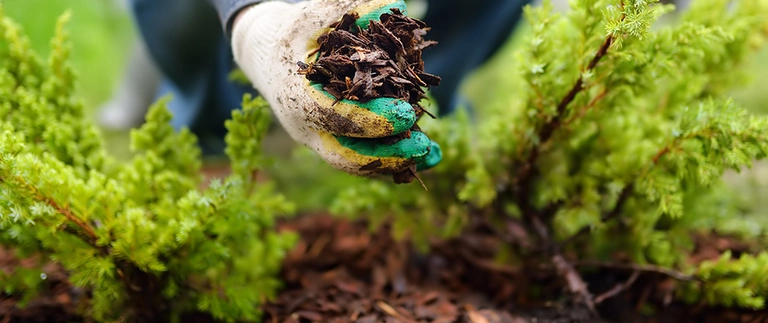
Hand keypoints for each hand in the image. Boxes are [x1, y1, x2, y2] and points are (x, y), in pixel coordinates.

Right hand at [231, 0, 440, 178]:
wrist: (267, 54)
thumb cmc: (295, 31)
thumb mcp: (316, 14)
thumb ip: (353, 9)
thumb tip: (393, 8)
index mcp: (298, 97)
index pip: (335, 117)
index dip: (372, 120)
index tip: (406, 114)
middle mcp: (306, 127)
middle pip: (346, 155)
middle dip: (387, 155)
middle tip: (424, 146)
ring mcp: (318, 139)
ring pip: (357, 163)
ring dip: (396, 162)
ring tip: (433, 155)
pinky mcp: (332, 143)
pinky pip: (363, 158)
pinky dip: (394, 159)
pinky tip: (427, 155)